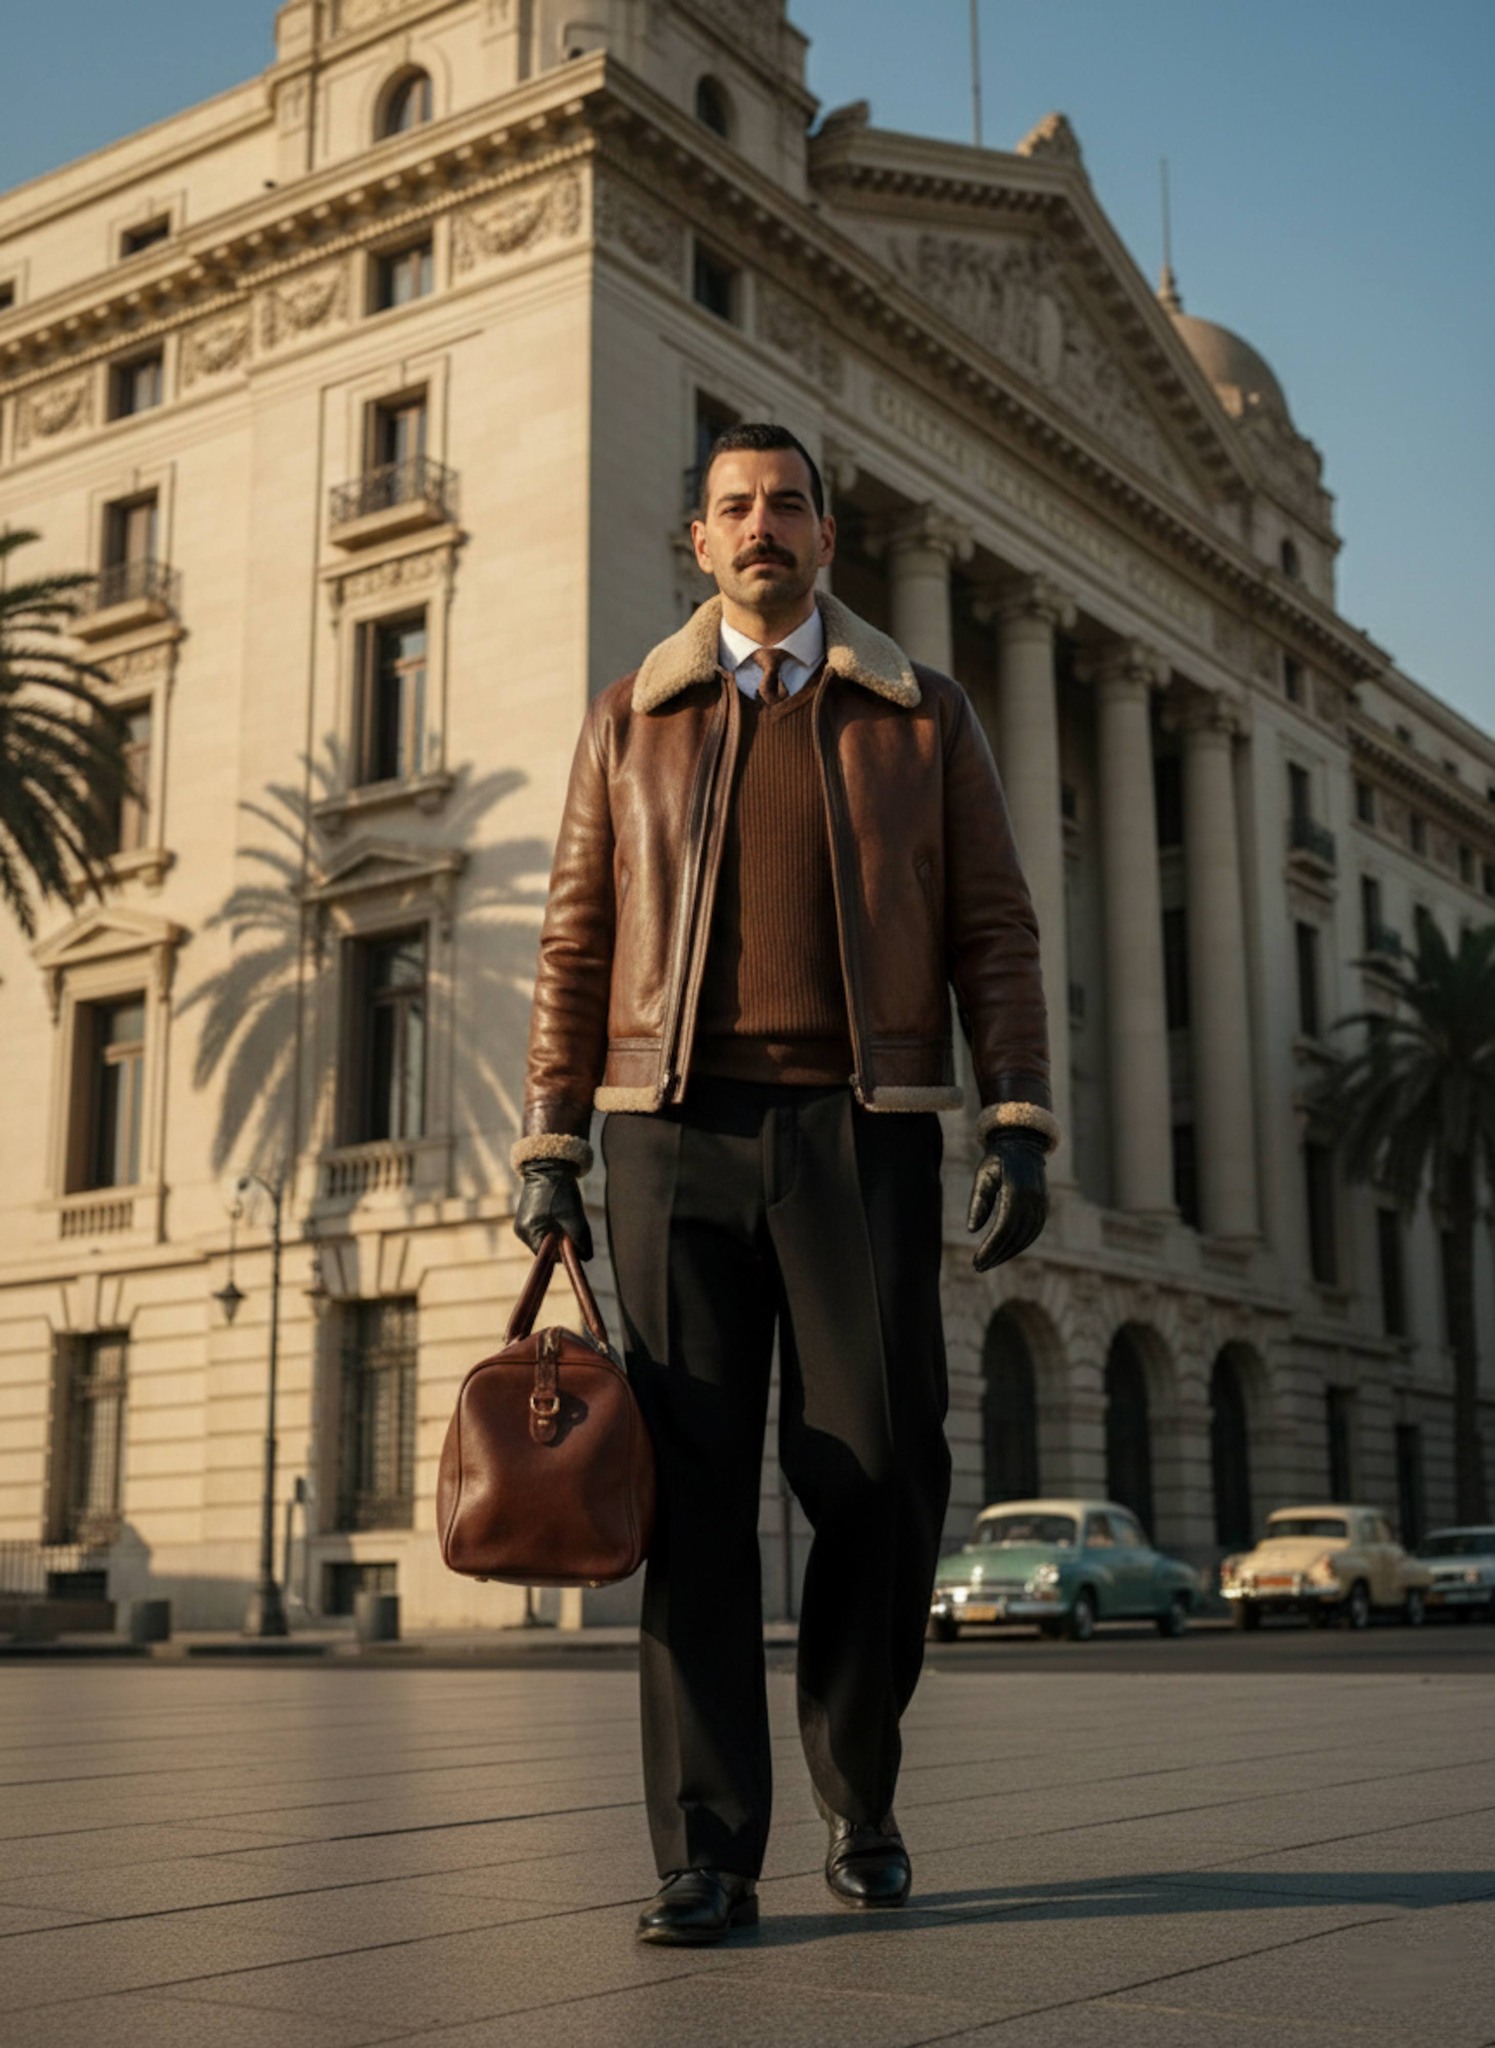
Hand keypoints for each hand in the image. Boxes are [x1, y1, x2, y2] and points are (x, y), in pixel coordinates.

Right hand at [514, 1159, 593, 1260]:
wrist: (548, 1165)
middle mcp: (521, 1231)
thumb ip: (580, 1240)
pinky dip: (554, 1226)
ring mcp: (521, 1225)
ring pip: (547, 1239)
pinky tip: (558, 1212)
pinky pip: (542, 1230)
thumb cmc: (562, 1190)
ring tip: (565, 1214)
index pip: (550, 1257)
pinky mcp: (525, 1217)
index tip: (578, 1242)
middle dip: (563, 1242)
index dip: (566, 1252)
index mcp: (529, 1232)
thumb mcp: (574, 1216)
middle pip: (548, 1249)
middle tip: (573, 1224)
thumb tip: (586, 1258)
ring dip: (559, 1233)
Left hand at [967, 1129, 1048, 1270]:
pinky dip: (1020, 1244)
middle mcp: (1033, 1198)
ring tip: (989, 1262)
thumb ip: (978, 1201)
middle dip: (997, 1254)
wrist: (1023, 1144)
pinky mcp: (1044, 1206)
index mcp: (1016, 1189)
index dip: (991, 1247)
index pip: (1004, 1227)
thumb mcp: (983, 1175)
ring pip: (1027, 1236)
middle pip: (1016, 1235)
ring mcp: (1041, 1202)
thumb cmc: (997, 1159)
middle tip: (979, 1267)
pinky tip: (1005, 1252)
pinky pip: (1034, 1231)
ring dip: (1008, 1252)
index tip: (976, 1260)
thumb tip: (972, 1230)